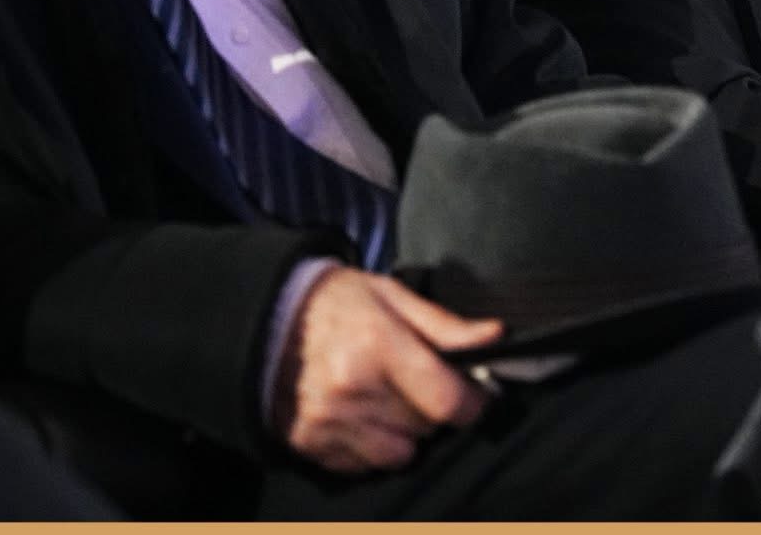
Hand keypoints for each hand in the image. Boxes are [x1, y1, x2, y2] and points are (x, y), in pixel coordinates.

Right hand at [272, 267, 503, 472]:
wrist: (266, 320)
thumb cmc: (337, 302)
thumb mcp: (392, 295)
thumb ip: (444, 324)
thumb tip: (494, 336)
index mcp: (378, 346)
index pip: (447, 401)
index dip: (474, 402)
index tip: (477, 394)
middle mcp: (352, 389)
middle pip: (426, 427)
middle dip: (434, 408)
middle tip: (420, 383)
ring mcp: (327, 421)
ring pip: (398, 454)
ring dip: (404, 434)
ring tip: (389, 400)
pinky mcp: (308, 443)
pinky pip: (362, 465)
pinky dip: (371, 446)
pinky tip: (362, 414)